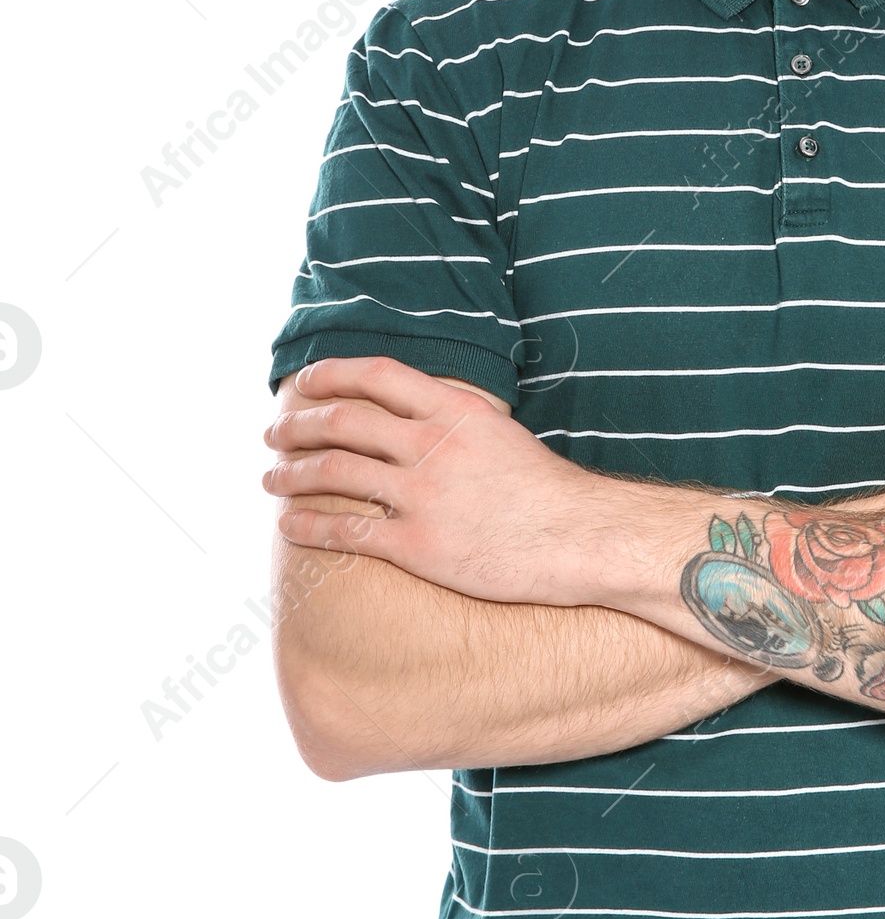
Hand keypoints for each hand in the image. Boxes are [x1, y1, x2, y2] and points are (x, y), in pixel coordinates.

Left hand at [262, 357, 610, 603]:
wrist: (579, 538)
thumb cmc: (546, 490)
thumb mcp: (500, 433)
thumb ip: (454, 420)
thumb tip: (416, 414)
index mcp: (454, 411)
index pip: (377, 375)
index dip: (332, 374)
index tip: (304, 382)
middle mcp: (432, 445)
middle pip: (344, 421)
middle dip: (298, 424)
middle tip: (274, 433)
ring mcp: (423, 495)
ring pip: (334, 473)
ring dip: (291, 474)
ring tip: (271, 477)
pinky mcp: (418, 544)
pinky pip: (347, 532)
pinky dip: (308, 527)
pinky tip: (288, 526)